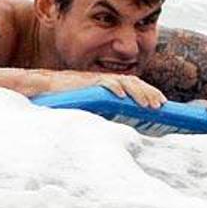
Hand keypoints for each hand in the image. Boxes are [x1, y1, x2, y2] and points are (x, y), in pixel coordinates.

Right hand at [43, 71, 166, 108]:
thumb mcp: (90, 106)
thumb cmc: (66, 98)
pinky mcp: (86, 82)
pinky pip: (104, 83)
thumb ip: (104, 111)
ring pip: (124, 82)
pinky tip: (122, 96)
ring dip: (138, 92)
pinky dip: (114, 87)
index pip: (134, 85)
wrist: (44, 89)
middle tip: (161, 105)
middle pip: (134, 82)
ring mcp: (96, 80)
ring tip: (148, 104)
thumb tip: (119, 127)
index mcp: (108, 85)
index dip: (149, 92)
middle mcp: (105, 80)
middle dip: (149, 93)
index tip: (162, 103)